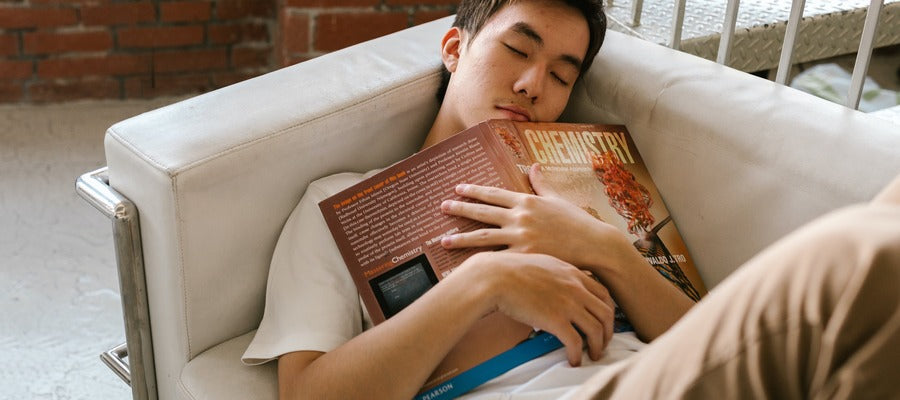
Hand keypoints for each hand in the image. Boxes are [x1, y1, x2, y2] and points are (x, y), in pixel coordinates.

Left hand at [441, 163, 631, 271]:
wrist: (594, 245)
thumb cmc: (578, 222)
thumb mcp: (559, 199)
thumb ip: (542, 184)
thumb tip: (533, 166)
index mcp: (527, 201)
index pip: (493, 193)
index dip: (473, 190)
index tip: (457, 188)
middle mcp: (520, 217)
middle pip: (483, 212)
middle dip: (460, 209)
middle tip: (442, 207)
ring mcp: (521, 237)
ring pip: (483, 237)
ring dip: (461, 238)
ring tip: (443, 240)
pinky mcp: (525, 257)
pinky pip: (497, 259)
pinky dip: (480, 261)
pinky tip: (466, 265)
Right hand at [453, 251, 615, 365]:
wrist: (495, 276)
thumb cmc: (510, 270)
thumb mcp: (543, 263)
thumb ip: (557, 275)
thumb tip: (558, 287)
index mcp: (573, 273)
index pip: (604, 294)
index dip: (608, 311)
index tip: (604, 322)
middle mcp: (576, 288)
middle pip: (606, 313)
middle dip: (608, 332)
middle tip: (602, 342)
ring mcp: (567, 304)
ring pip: (596, 330)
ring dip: (598, 346)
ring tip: (592, 355)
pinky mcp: (555, 320)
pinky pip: (576, 342)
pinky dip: (578, 355)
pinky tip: (573, 359)